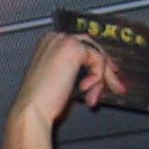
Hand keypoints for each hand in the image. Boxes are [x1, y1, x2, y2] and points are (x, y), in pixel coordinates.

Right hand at [7, 32, 124, 127]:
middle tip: (116, 86)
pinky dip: (97, 78)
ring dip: (100, 79)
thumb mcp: (61, 83)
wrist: (32, 110)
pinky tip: (85, 91)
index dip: (95, 62)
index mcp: (48, 45)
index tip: (106, 77)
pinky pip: (97, 60)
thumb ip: (75, 73)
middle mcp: (55, 38)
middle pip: (91, 47)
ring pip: (96, 55)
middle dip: (104, 69)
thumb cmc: (41, 104)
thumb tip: (96, 76)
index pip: (81, 47)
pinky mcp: (73, 48)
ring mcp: (63, 41)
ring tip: (92, 98)